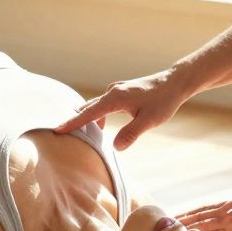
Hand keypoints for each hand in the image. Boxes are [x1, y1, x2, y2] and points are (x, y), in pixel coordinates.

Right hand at [54, 67, 198, 150]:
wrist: (174, 83)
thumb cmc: (163, 101)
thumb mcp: (149, 120)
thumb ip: (131, 133)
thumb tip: (115, 147)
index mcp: (115, 98)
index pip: (89, 113)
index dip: (72, 123)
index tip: (57, 129)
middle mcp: (112, 92)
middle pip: (87, 108)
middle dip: (74, 120)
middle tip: (61, 134)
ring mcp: (116, 90)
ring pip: (94, 105)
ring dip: (86, 119)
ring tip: (79, 134)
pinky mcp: (121, 92)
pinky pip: (102, 104)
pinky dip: (96, 115)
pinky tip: (99, 126)